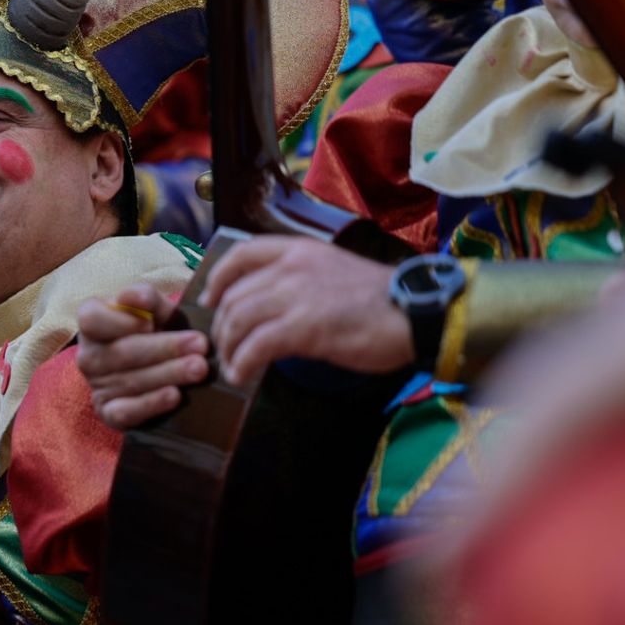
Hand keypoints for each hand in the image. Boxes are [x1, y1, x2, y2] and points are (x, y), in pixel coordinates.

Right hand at [77, 284, 205, 428]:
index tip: (151, 324)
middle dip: (164, 348)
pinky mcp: (109, 412)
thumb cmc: (155, 330)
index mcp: (91, 322)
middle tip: (200, 344)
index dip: (120, 322)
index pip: (92, 319)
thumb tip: (137, 297)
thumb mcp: (155, 311)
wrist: (156, 368)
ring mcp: (96, 386)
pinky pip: (126, 411)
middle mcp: (88, 355)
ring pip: (130, 381)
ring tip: (200, 368)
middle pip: (121, 352)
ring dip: (168, 374)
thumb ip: (148, 299)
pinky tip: (174, 395)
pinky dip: (151, 403)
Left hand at [201, 238, 407, 383]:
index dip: (217, 278)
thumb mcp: (331, 272)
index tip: (209, 300)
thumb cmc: (378, 300)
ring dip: (228, 347)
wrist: (416, 313)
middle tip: (223, 345)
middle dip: (221, 325)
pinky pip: (255, 346)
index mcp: (298, 250)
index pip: (241, 254)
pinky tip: (241, 375)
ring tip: (232, 364)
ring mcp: (296, 296)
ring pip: (237, 320)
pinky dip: (242, 363)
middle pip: (233, 295)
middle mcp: (291, 268)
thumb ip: (297, 280)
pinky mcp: (304, 327)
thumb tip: (266, 305)